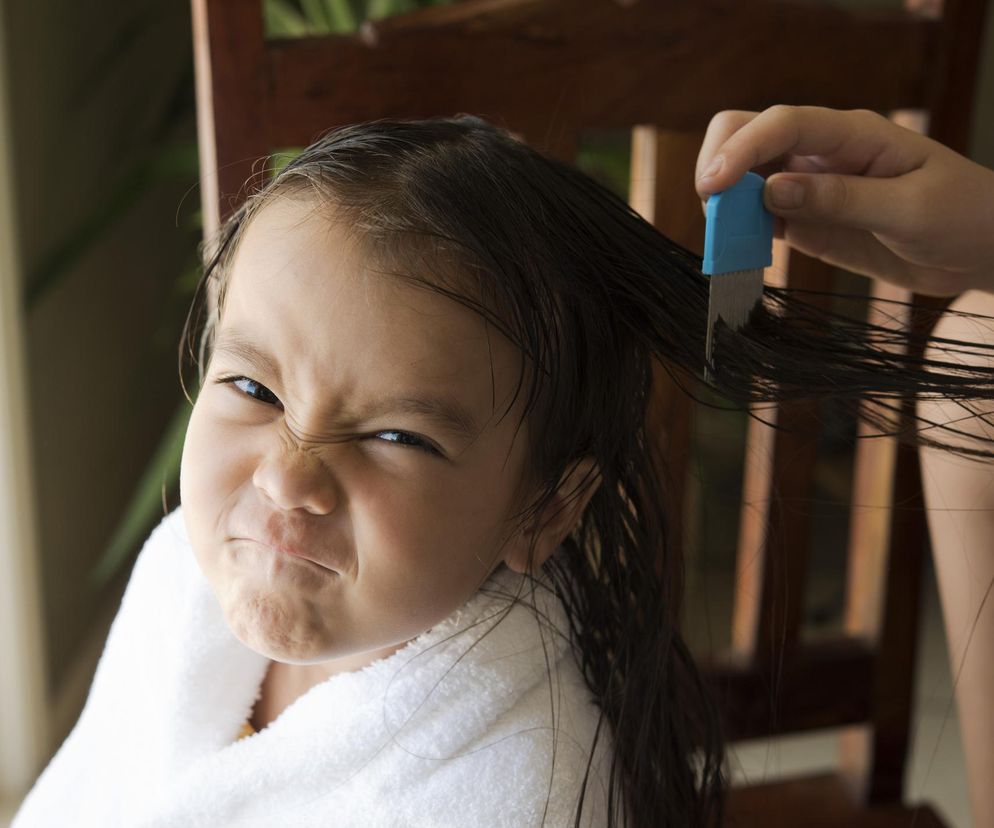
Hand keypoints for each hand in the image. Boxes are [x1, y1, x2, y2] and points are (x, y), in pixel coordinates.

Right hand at [695, 105, 993, 296]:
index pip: (782, 123)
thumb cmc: (962, 217)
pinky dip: (739, 233)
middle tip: (715, 215)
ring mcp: (808, 185)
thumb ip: (841, 198)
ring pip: (743, 177)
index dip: (741, 149)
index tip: (714, 187)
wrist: (980, 250)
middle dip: (719, 167)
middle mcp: (821, 151)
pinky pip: (757, 218)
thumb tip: (771, 191)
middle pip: (747, 134)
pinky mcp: (804, 220)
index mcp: (852, 134)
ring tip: (727, 244)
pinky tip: (740, 254)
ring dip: (724, 205)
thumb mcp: (909, 210)